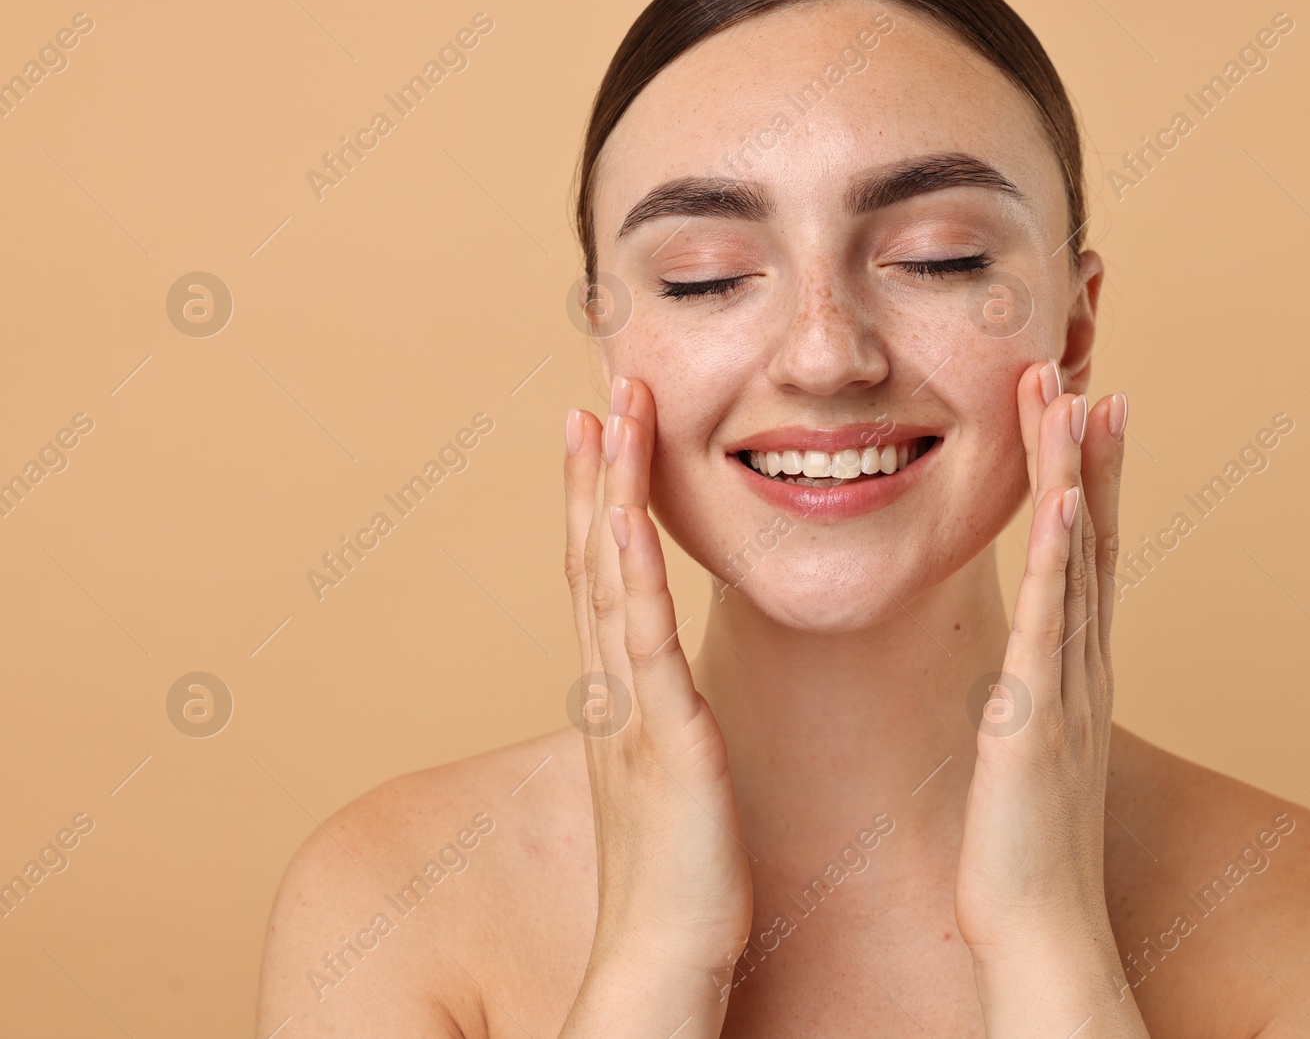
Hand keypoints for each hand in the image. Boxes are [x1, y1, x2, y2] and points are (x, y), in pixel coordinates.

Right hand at [560, 376, 751, 1035]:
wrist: (666, 956)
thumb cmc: (680, 874)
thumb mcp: (670, 774)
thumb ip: (663, 721)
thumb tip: (668, 691)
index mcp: (620, 693)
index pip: (602, 575)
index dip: (596, 500)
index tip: (599, 433)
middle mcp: (612, 687)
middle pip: (592, 556)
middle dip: (594, 472)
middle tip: (595, 391)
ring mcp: (630, 708)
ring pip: (610, 578)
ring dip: (606, 492)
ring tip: (608, 412)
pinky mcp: (663, 739)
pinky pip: (642, 642)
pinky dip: (627, 573)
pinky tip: (621, 516)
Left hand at [954, 362, 1145, 1035]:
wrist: (1038, 930)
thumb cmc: (1023, 848)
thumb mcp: (1025, 751)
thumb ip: (1025, 700)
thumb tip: (1014, 671)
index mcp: (1074, 672)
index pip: (1084, 557)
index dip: (1088, 481)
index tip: (1083, 412)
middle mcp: (1083, 667)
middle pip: (1093, 539)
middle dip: (1087, 455)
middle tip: (1083, 373)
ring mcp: (1068, 688)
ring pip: (1076, 563)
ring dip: (1076, 478)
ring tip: (1074, 398)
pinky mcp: (1037, 718)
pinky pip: (1053, 625)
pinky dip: (1063, 559)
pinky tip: (1067, 502)